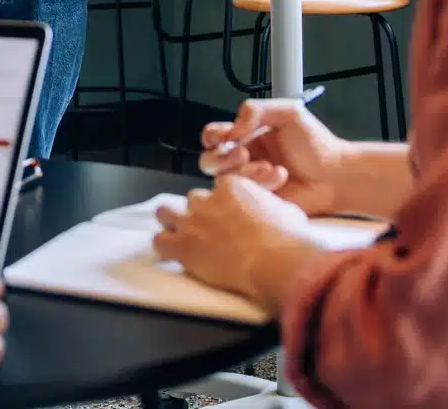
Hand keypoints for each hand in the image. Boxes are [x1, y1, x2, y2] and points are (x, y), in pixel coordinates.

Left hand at [154, 177, 314, 307]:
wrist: (275, 261)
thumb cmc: (288, 239)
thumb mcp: (288, 212)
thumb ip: (274, 207)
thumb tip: (280, 213)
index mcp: (232, 187)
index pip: (218, 187)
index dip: (222, 202)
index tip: (227, 215)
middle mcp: (207, 199)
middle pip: (193, 199)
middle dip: (199, 213)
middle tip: (208, 229)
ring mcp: (192, 222)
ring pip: (166, 212)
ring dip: (171, 222)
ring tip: (177, 234)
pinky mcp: (183, 246)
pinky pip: (160, 242)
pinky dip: (164, 248)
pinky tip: (170, 254)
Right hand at [199, 99, 347, 215]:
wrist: (337, 174)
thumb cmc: (315, 142)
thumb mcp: (288, 113)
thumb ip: (256, 110)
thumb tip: (232, 131)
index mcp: (246, 136)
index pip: (213, 135)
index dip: (212, 136)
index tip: (225, 136)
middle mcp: (243, 160)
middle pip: (209, 161)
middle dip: (222, 157)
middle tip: (244, 153)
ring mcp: (249, 183)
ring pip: (224, 180)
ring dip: (243, 171)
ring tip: (270, 167)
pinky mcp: (257, 202)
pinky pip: (243, 196)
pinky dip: (261, 183)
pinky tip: (280, 176)